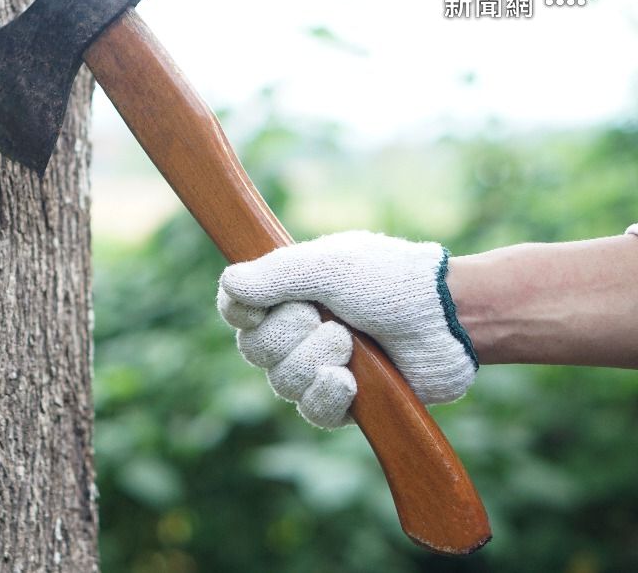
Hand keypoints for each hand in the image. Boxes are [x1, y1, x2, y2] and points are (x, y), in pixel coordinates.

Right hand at [216, 231, 477, 427]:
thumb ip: (275, 275)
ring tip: (352, 343)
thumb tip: (228, 284)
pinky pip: (312, 411)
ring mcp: (320, 367)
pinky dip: (327, 395)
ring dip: (316, 360)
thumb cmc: (391, 279)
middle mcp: (298, 331)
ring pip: (282, 381)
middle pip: (255, 349)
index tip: (257, 308)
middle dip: (290, 335)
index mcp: (289, 293)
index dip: (240, 313)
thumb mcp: (328, 266)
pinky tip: (349, 382)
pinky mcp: (345, 402)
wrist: (449, 317)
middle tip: (329, 319)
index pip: (237, 309)